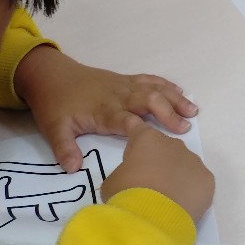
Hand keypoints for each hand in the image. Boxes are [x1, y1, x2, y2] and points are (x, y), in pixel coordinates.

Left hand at [14, 46, 198, 172]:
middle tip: (185, 126)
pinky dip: (166, 85)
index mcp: (102, 110)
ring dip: (174, 98)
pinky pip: (149, 80)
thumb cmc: (54, 104)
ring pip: (153, 88)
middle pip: (148, 99)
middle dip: (168, 111)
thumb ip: (64, 148)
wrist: (51, 75)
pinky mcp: (125, 80)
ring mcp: (123, 85)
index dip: (143, 126)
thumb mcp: (53, 129)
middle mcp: (118, 96)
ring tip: (193, 110)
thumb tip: (74, 169)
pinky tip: (179, 92)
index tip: (159, 139)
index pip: (126, 118)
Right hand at [100, 125, 214, 226]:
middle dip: (157, 163)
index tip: (133, 154)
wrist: (152, 219)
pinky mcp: (207, 180)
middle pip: (165, 149)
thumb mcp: (113, 180)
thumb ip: (125, 171)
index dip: (135, 142)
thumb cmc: (126, 195)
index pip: (140, 130)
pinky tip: (179, 205)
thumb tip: (134, 177)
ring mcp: (194, 162)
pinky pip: (197, 183)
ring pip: (184, 166)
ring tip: (164, 198)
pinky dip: (189, 192)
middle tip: (147, 185)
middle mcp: (175, 145)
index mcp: (149, 140)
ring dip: (175, 177)